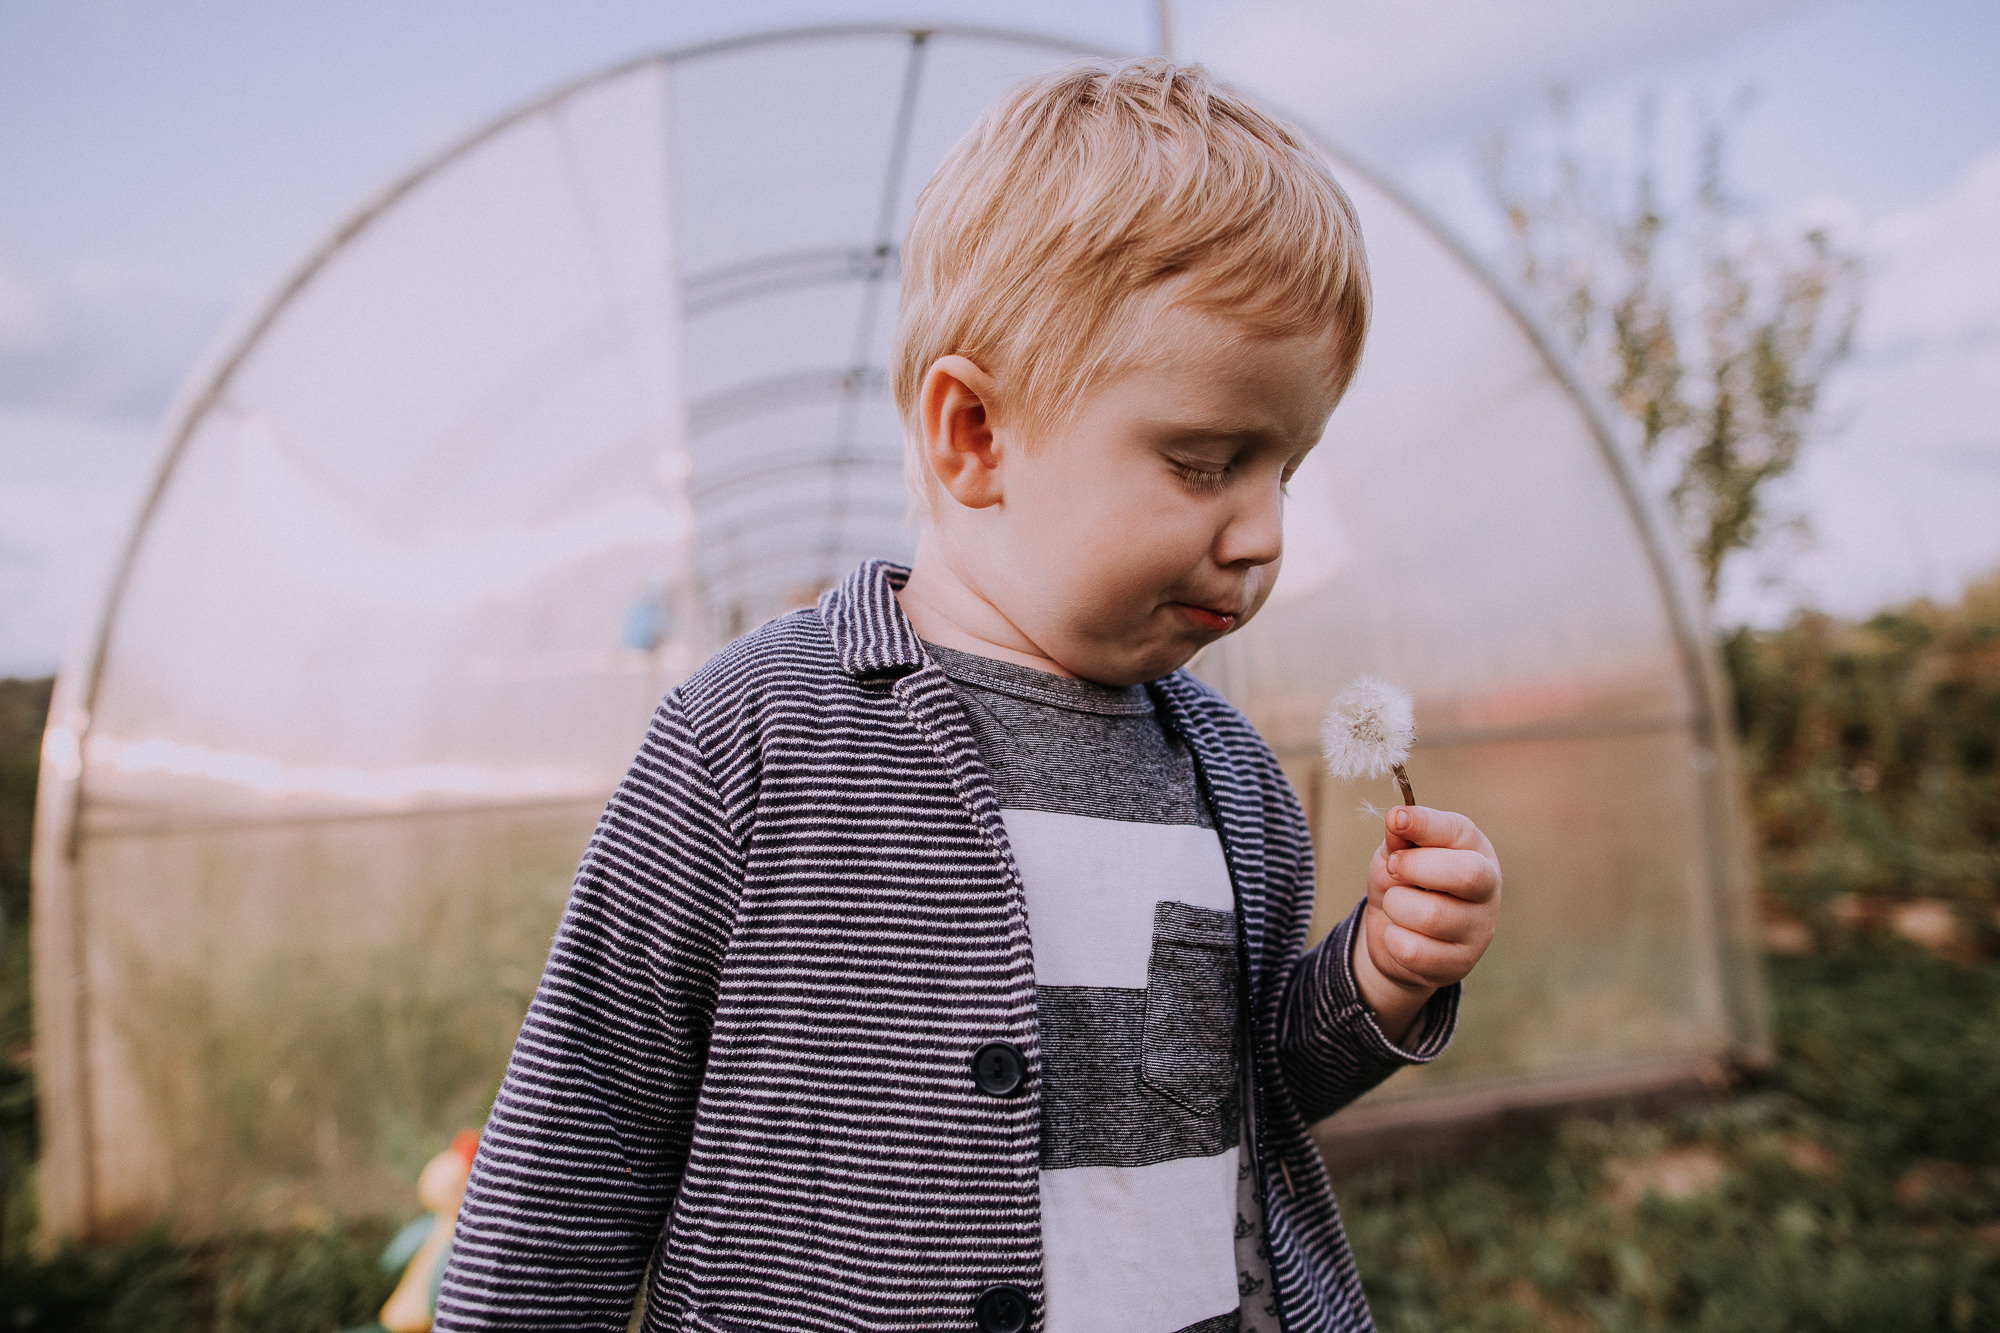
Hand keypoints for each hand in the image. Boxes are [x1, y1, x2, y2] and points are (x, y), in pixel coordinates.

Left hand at [1352, 804, 1501, 1043]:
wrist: (1398, 938)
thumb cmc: (1403, 884)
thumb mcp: (1396, 855)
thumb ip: (1398, 839)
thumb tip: (1397, 817)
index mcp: (1475, 850)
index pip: (1459, 831)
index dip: (1426, 824)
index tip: (1396, 820)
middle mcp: (1488, 888)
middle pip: (1466, 874)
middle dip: (1416, 867)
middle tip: (1393, 867)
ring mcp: (1479, 929)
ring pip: (1431, 915)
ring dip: (1396, 907)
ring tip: (1396, 905)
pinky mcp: (1461, 963)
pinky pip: (1413, 950)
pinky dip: (1393, 939)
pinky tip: (1400, 935)